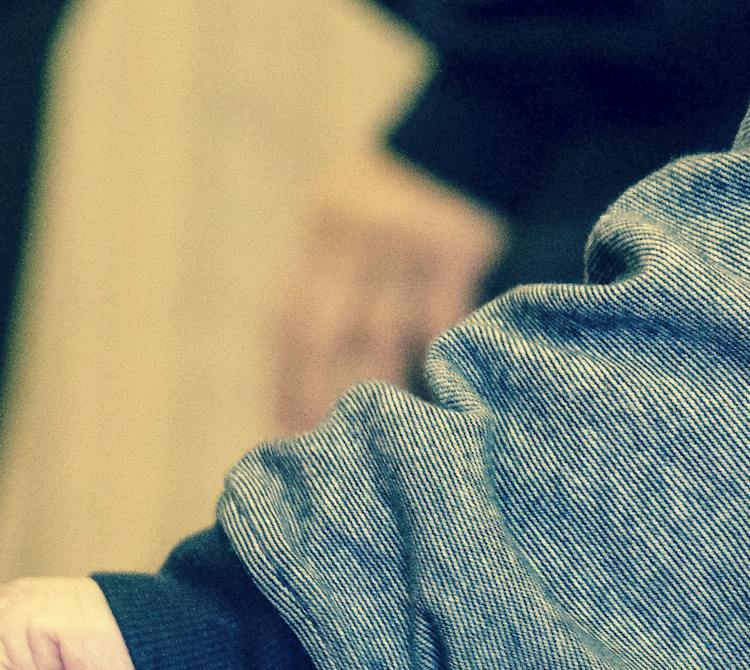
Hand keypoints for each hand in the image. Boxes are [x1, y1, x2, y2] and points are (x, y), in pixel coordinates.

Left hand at [275, 144, 506, 433]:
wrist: (465, 138)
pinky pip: (440, 320)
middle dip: (319, 395)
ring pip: (384, 334)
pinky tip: (439, 396)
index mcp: (325, 232)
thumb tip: (306, 380)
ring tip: (384, 437)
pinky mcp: (454, 250)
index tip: (284, 436)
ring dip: (380, 388)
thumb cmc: (398, 203)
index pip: (293, 321)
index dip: (287, 381)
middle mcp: (354, 237)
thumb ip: (331, 284)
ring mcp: (404, 243)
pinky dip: (436, 358)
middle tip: (323, 452)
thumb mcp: (350, 224)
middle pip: (325, 331)